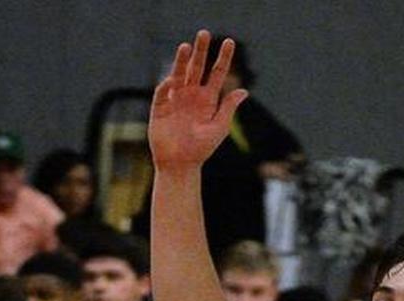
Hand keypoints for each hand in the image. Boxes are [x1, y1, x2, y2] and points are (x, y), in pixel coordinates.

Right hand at [149, 30, 247, 169]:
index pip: (217, 74)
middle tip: (204, 33)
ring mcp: (175, 100)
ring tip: (186, 46)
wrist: (181, 165)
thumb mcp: (219, 127)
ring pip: (179, 75)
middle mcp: (192, 95)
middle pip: (197, 68)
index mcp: (208, 99)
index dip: (223, 58)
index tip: (229, 42)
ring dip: (182, 61)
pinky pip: (162, 93)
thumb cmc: (202, 149)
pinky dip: (166, 86)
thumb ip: (228, 108)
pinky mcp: (160, 108)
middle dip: (201, 51)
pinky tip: (172, 79)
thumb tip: (244, 90)